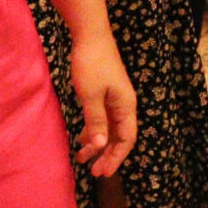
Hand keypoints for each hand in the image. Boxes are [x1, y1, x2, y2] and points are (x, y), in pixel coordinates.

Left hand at [68, 33, 137, 176]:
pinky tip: (81, 138)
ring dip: (97, 144)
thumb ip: (96, 120)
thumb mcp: (91, 95)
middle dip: (107, 155)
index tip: (103, 172)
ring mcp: (115, 99)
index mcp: (126, 106)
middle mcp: (124, 105)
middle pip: (119, 137)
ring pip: (109, 129)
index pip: (126, 139)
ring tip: (82, 158)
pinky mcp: (105, 94)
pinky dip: (93, 130)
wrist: (91, 35)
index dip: (116, 157)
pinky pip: (102, 119)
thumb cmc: (92, 64)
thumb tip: (100, 145)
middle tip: (94, 172)